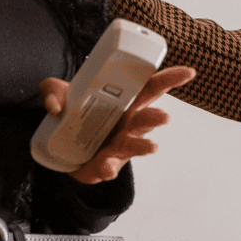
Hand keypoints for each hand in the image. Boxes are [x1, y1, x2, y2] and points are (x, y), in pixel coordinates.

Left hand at [37, 65, 195, 184]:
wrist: (58, 148)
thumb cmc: (71, 115)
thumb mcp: (56, 94)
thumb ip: (51, 91)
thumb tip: (54, 105)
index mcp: (124, 102)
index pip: (151, 88)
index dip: (170, 79)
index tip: (188, 72)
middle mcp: (127, 123)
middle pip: (146, 118)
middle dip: (156, 118)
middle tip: (164, 117)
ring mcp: (118, 145)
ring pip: (134, 145)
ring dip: (143, 146)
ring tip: (152, 147)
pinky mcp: (104, 164)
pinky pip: (109, 167)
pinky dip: (108, 167)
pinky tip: (106, 166)